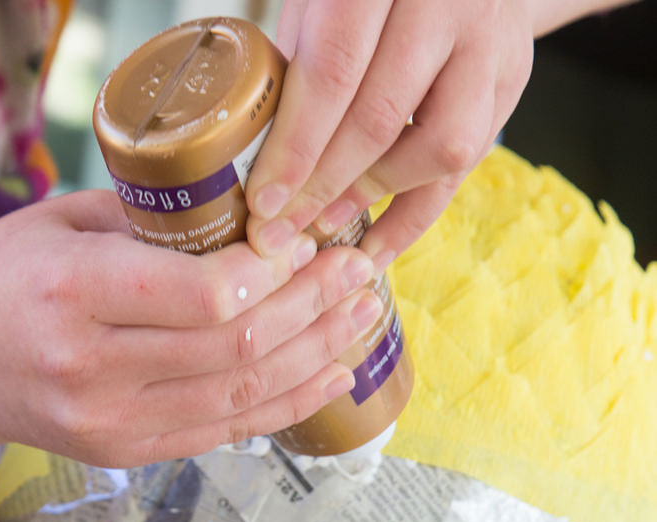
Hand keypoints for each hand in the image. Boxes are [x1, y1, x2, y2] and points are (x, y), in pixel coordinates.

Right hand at [0, 190, 381, 465]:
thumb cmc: (1, 283)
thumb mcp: (59, 225)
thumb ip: (149, 225)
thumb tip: (247, 223)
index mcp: (74, 293)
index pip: (202, 294)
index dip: (273, 273)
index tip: (307, 244)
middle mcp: (95, 366)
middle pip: (237, 345)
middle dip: (313, 306)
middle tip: (357, 270)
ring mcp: (115, 420)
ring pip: (244, 392)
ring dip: (317, 353)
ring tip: (362, 318)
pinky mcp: (131, 449)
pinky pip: (228, 430)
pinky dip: (289, 403)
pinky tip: (331, 374)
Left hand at [245, 0, 534, 270]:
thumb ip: (300, 61)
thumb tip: (262, 157)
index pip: (333, 71)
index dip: (296, 145)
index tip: (264, 201)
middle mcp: (447, 2)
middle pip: (380, 116)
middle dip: (323, 185)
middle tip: (281, 229)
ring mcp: (489, 44)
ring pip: (438, 147)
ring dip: (372, 196)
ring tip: (324, 225)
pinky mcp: (509, 82)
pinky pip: (464, 166)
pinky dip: (414, 214)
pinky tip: (375, 247)